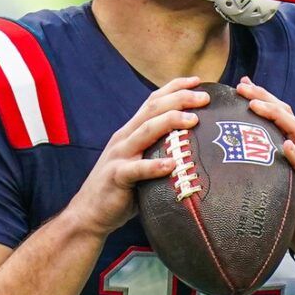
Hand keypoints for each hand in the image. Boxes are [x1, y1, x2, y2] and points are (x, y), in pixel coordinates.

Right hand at [65, 78, 209, 235]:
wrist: (89, 213)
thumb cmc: (122, 190)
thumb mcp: (140, 162)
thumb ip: (159, 151)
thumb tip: (193, 147)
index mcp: (131, 131)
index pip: (153, 101)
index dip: (175, 87)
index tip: (198, 81)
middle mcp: (124, 138)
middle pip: (153, 109)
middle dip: (180, 99)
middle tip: (205, 98)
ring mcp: (119, 156)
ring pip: (146, 131)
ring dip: (171, 122)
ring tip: (194, 120)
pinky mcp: (117, 177)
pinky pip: (137, 170)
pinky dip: (155, 166)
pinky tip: (172, 164)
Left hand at [236, 77, 294, 256]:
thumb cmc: (285, 207)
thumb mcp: (266, 181)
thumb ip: (252, 165)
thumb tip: (224, 154)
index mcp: (286, 147)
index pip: (275, 114)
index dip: (260, 97)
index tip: (239, 84)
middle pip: (285, 114)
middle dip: (265, 98)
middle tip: (242, 87)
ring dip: (277, 117)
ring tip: (257, 106)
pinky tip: (286, 146)